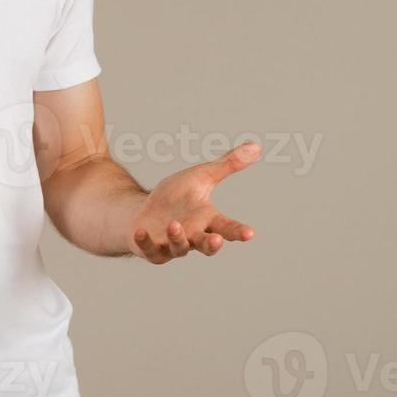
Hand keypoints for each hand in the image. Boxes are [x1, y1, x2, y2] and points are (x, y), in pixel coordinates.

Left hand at [128, 141, 259, 263]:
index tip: (249, 233)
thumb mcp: (201, 176)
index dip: (237, 231)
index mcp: (207, 220)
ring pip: (179, 248)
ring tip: (174, 224)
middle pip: (206, 245)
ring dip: (177, 237)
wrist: (144, 212)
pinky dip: (145, 242)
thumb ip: (227, 165)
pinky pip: (149, 249)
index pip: (226, 227)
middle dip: (211, 244)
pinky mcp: (151, 250)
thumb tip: (256, 146)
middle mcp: (193, 236)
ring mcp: (172, 245)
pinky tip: (140, 232)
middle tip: (217, 240)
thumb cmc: (176, 197)